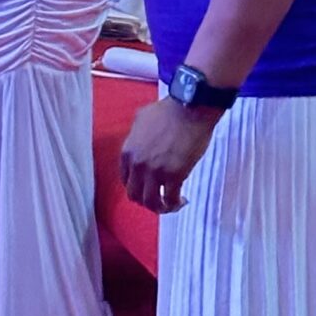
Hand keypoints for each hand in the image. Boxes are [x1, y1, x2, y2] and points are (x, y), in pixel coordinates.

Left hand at [119, 92, 220, 213]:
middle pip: (135, 195)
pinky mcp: (174, 176)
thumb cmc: (169, 110)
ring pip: (150, 202)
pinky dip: (175, 204)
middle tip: (158, 198)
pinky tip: (182, 200)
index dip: (136, 186)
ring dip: (159, 207)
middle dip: (146, 200)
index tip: (146, 186)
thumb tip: (139, 142)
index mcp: (128, 152)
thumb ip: (136, 135)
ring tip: (170, 204)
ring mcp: (155, 172)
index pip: (125, 180)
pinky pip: (170, 199)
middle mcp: (138, 165)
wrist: (190, 108)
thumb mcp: (142, 118)